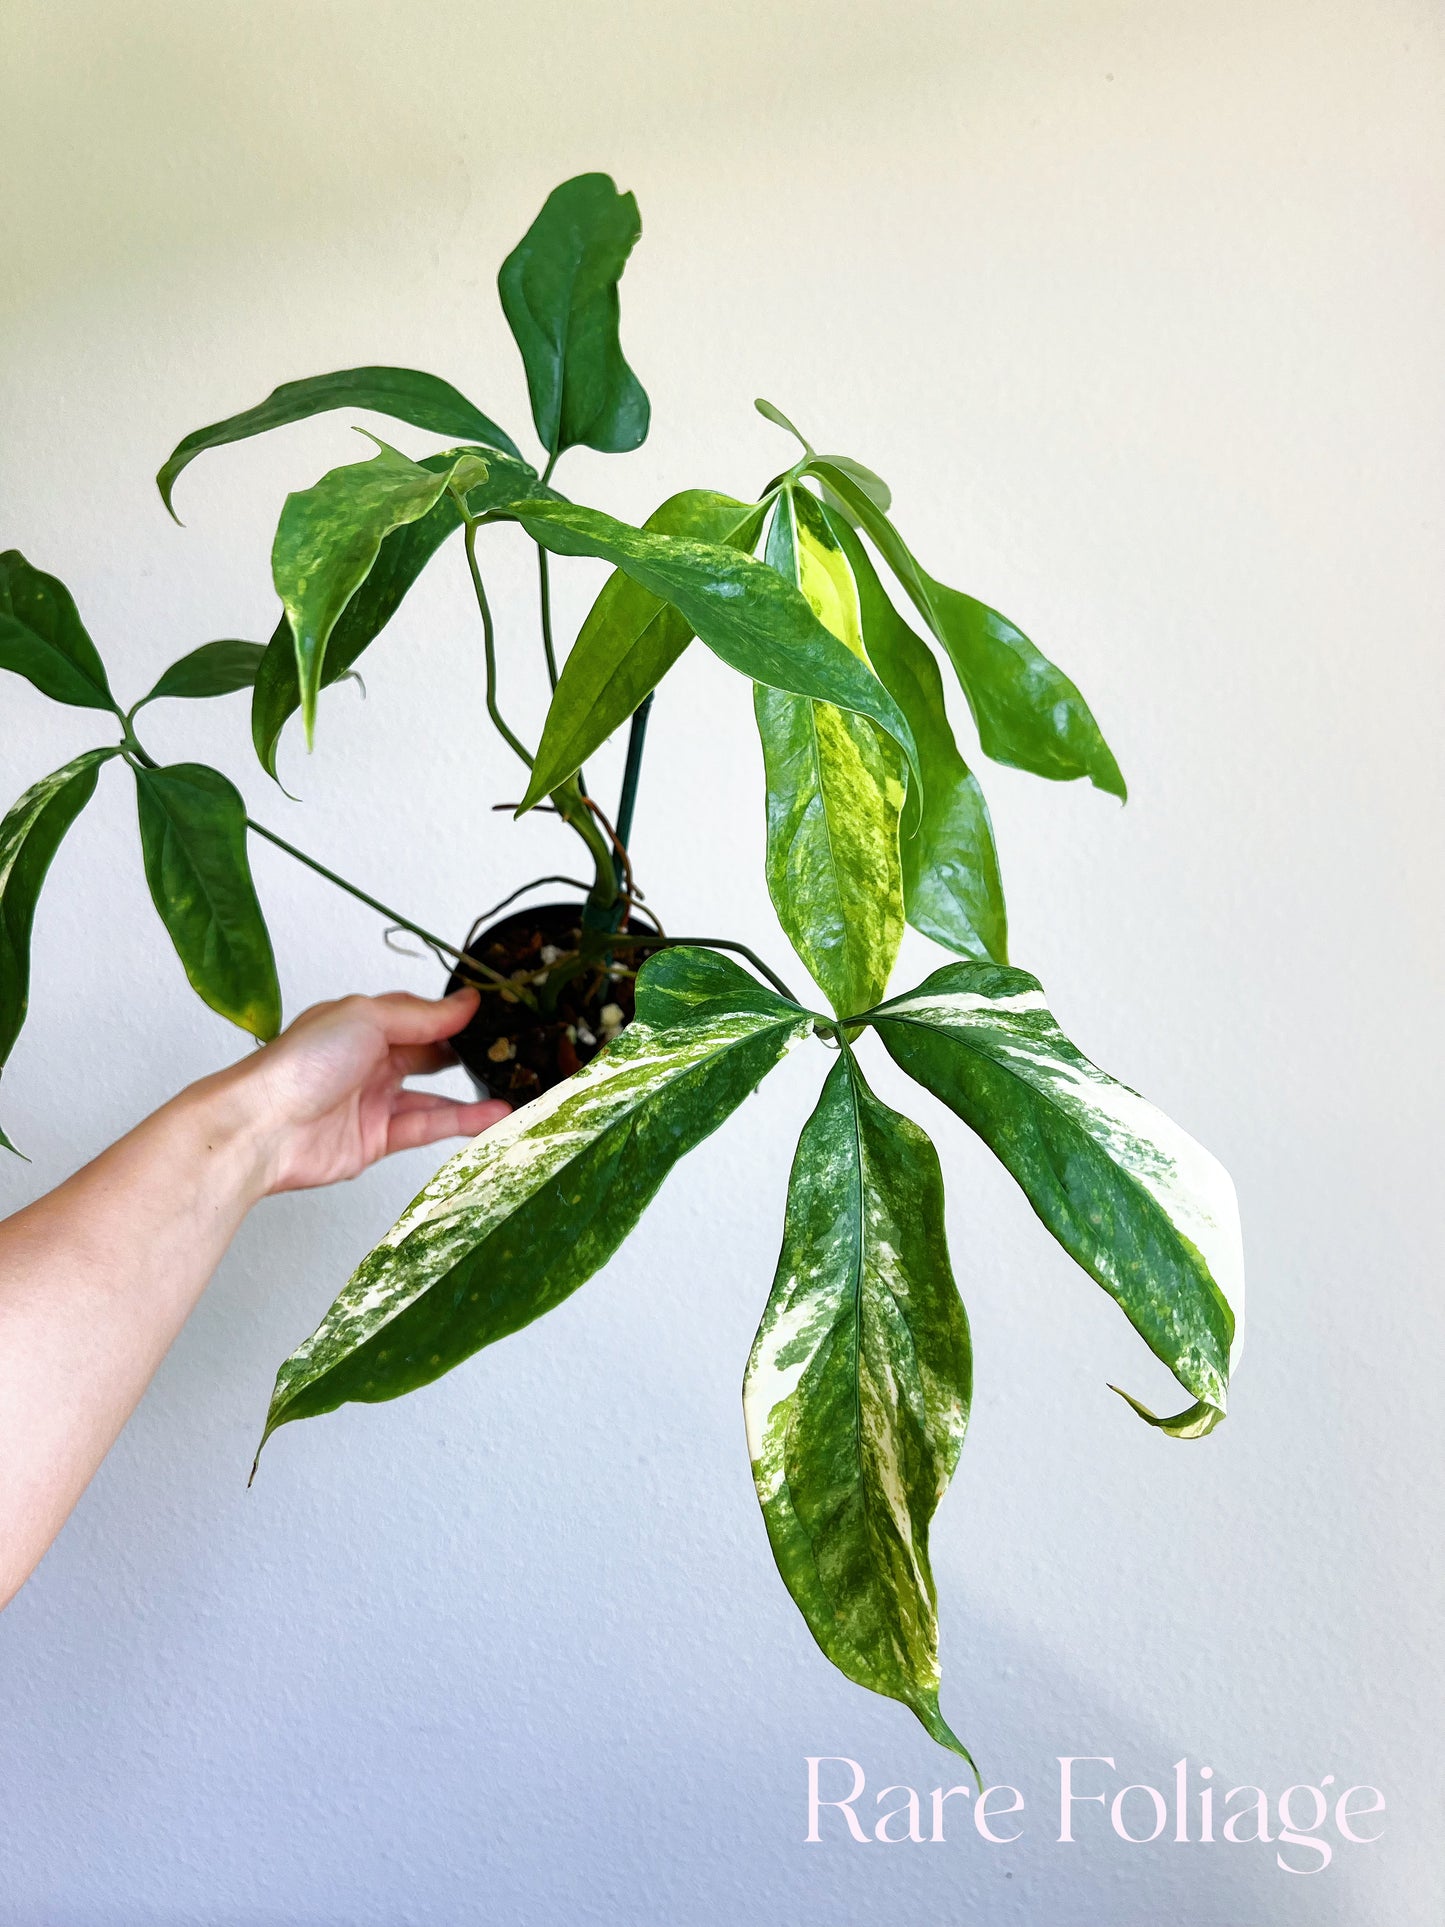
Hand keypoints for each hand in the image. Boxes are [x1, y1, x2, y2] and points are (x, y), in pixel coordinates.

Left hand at [227, 987, 509, 1194]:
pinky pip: (427, 1128)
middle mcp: (368, 1061)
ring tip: (515, 1089)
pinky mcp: (377, 1140)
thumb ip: (423, 1015)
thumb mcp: (367, 1018)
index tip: (496, 1013)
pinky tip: (494, 1115)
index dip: (454, 1015)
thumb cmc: (300, 1063)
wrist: (263, 1127)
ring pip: (433, 1096)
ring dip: (472, 1093)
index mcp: (361, 1023)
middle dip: (467, 1054)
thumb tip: (468, 1002)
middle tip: (511, 1052)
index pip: (419, 1015)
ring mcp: (373, 1102)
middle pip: (428, 1055)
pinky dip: (462, 1122)